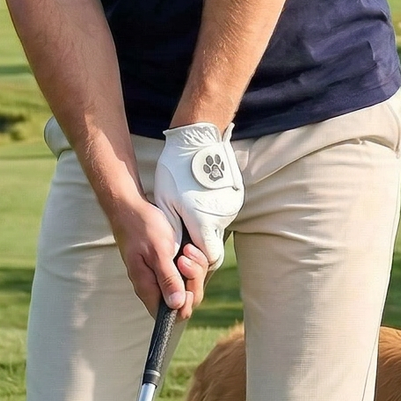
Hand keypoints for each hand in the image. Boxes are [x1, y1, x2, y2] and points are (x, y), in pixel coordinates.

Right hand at [111, 194, 209, 317]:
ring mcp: (162, 276)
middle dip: (193, 280)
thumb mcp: (158, 251)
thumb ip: (167, 279)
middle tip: (186, 257)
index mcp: (148, 288)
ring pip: (188, 285)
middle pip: (185, 300)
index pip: (172, 314)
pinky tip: (187, 248)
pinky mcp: (168, 266)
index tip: (186, 277)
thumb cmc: (142, 227)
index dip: (186, 302)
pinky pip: (187, 273)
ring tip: (187, 249)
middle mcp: (155, 286)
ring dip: (194, 268)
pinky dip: (193, 261)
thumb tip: (176, 305)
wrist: (131, 208)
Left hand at [154, 122, 242, 268]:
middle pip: (214, 242)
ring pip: (218, 227)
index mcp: (204, 221)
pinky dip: (211, 212)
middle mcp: (222, 217)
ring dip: (205, 225)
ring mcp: (231, 207)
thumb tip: (173, 253)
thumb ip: (173, 230)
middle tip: (184, 232)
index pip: (210, 257)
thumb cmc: (176, 170)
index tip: (185, 253)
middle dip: (199, 243)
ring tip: (188, 207)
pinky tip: (198, 198)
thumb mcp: (165, 201)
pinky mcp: (235, 197)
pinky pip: (222, 212)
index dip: (199, 260)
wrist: (197, 140)